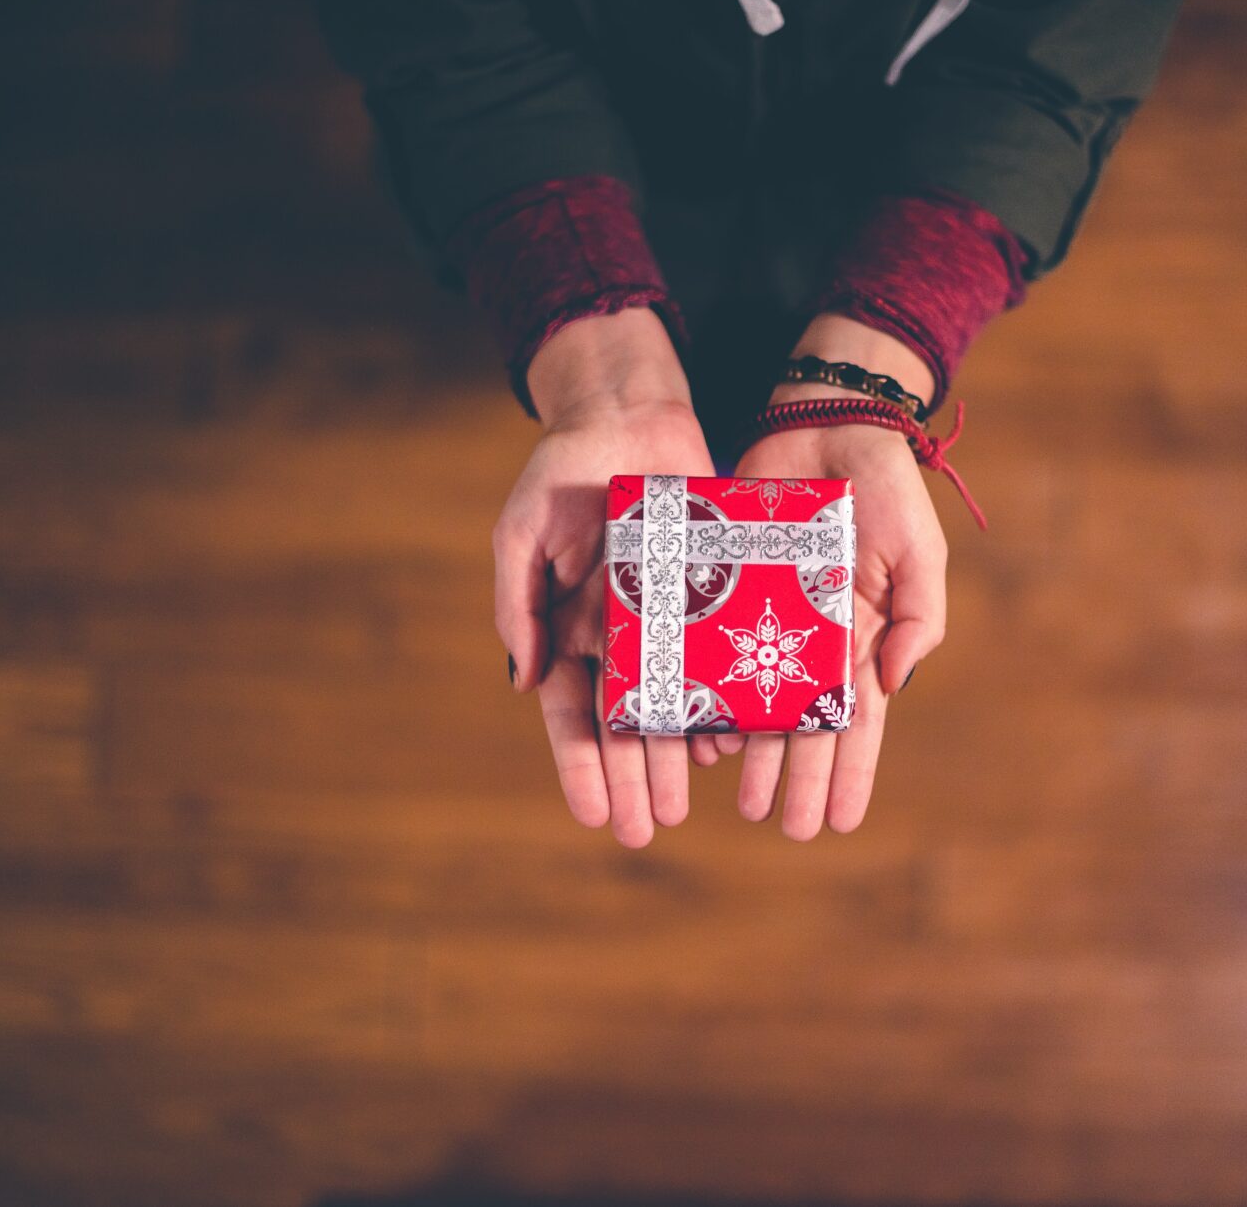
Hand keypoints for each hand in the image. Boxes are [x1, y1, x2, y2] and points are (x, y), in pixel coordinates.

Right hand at [493, 309, 714, 846]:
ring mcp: (667, 622)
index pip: (574, 714)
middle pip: (625, 725)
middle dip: (632, 779)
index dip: (582, 766)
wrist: (628, 416)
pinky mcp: (709, 597)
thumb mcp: (524, 532)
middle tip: (647, 830)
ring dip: (674, 757)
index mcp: (570, 630)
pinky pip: (717, 660)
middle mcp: (620, 637)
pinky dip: (720, 702)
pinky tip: (728, 743)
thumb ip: (518, 604)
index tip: (595, 815)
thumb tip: (524, 682)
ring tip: (683, 804)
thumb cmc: (564, 471)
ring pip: (672, 704)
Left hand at [715, 315, 947, 838]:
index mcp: (862, 638)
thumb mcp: (918, 552)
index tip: (843, 822)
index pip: (858, 722)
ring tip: (741, 800)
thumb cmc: (883, 489)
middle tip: (786, 827)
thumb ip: (918, 617)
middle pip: (805, 726)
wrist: (824, 425)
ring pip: (757, 701)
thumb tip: (893, 683)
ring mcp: (768, 619)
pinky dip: (710, 694)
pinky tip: (702, 735)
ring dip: (752, 753)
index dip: (852, 773)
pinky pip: (714, 652)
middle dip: (798, 779)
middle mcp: (813, 641)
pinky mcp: (726, 591)